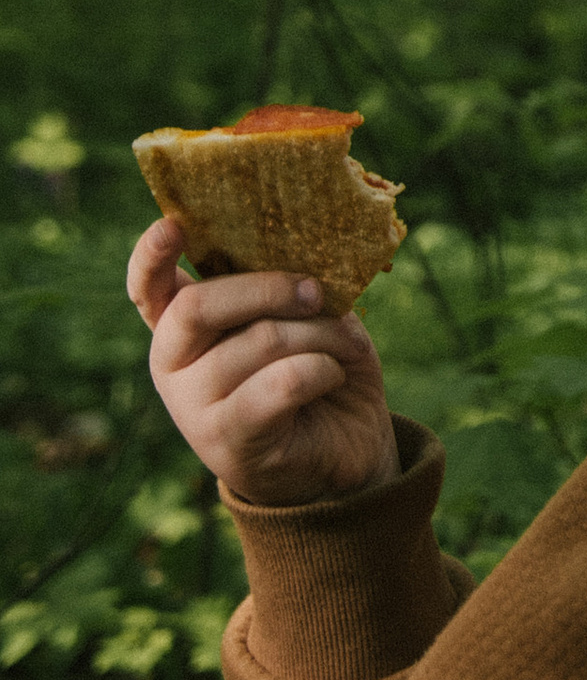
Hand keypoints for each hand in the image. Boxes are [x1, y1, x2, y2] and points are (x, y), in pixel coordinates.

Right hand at [128, 219, 398, 507]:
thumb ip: (288, 292)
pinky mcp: (226, 440)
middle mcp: (173, 364)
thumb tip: (302, 273)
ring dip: (320, 335)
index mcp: (184, 326)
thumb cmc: (322, 372)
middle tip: (316, 292)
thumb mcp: (307, 319)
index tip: (172, 225)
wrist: (345, 454)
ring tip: (345, 345)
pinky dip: (321, 369)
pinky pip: (281, 382)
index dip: (151, 256)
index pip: (149, 288)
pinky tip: (333, 377)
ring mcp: (191, 407)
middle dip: (269, 288)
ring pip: (259, 341)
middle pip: (200, 305)